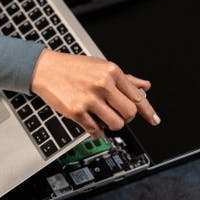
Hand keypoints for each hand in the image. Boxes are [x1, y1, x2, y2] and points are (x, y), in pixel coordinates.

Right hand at [31, 49, 160, 138]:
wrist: (45, 69)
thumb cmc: (72, 67)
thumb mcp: (100, 66)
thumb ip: (125, 79)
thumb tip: (145, 86)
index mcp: (111, 71)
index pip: (137, 96)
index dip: (148, 111)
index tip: (154, 120)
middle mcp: (103, 84)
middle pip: (130, 113)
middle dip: (127, 117)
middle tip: (119, 115)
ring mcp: (90, 99)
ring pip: (117, 124)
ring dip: (112, 124)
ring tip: (103, 117)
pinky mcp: (77, 112)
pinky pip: (97, 131)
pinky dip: (98, 132)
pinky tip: (93, 124)